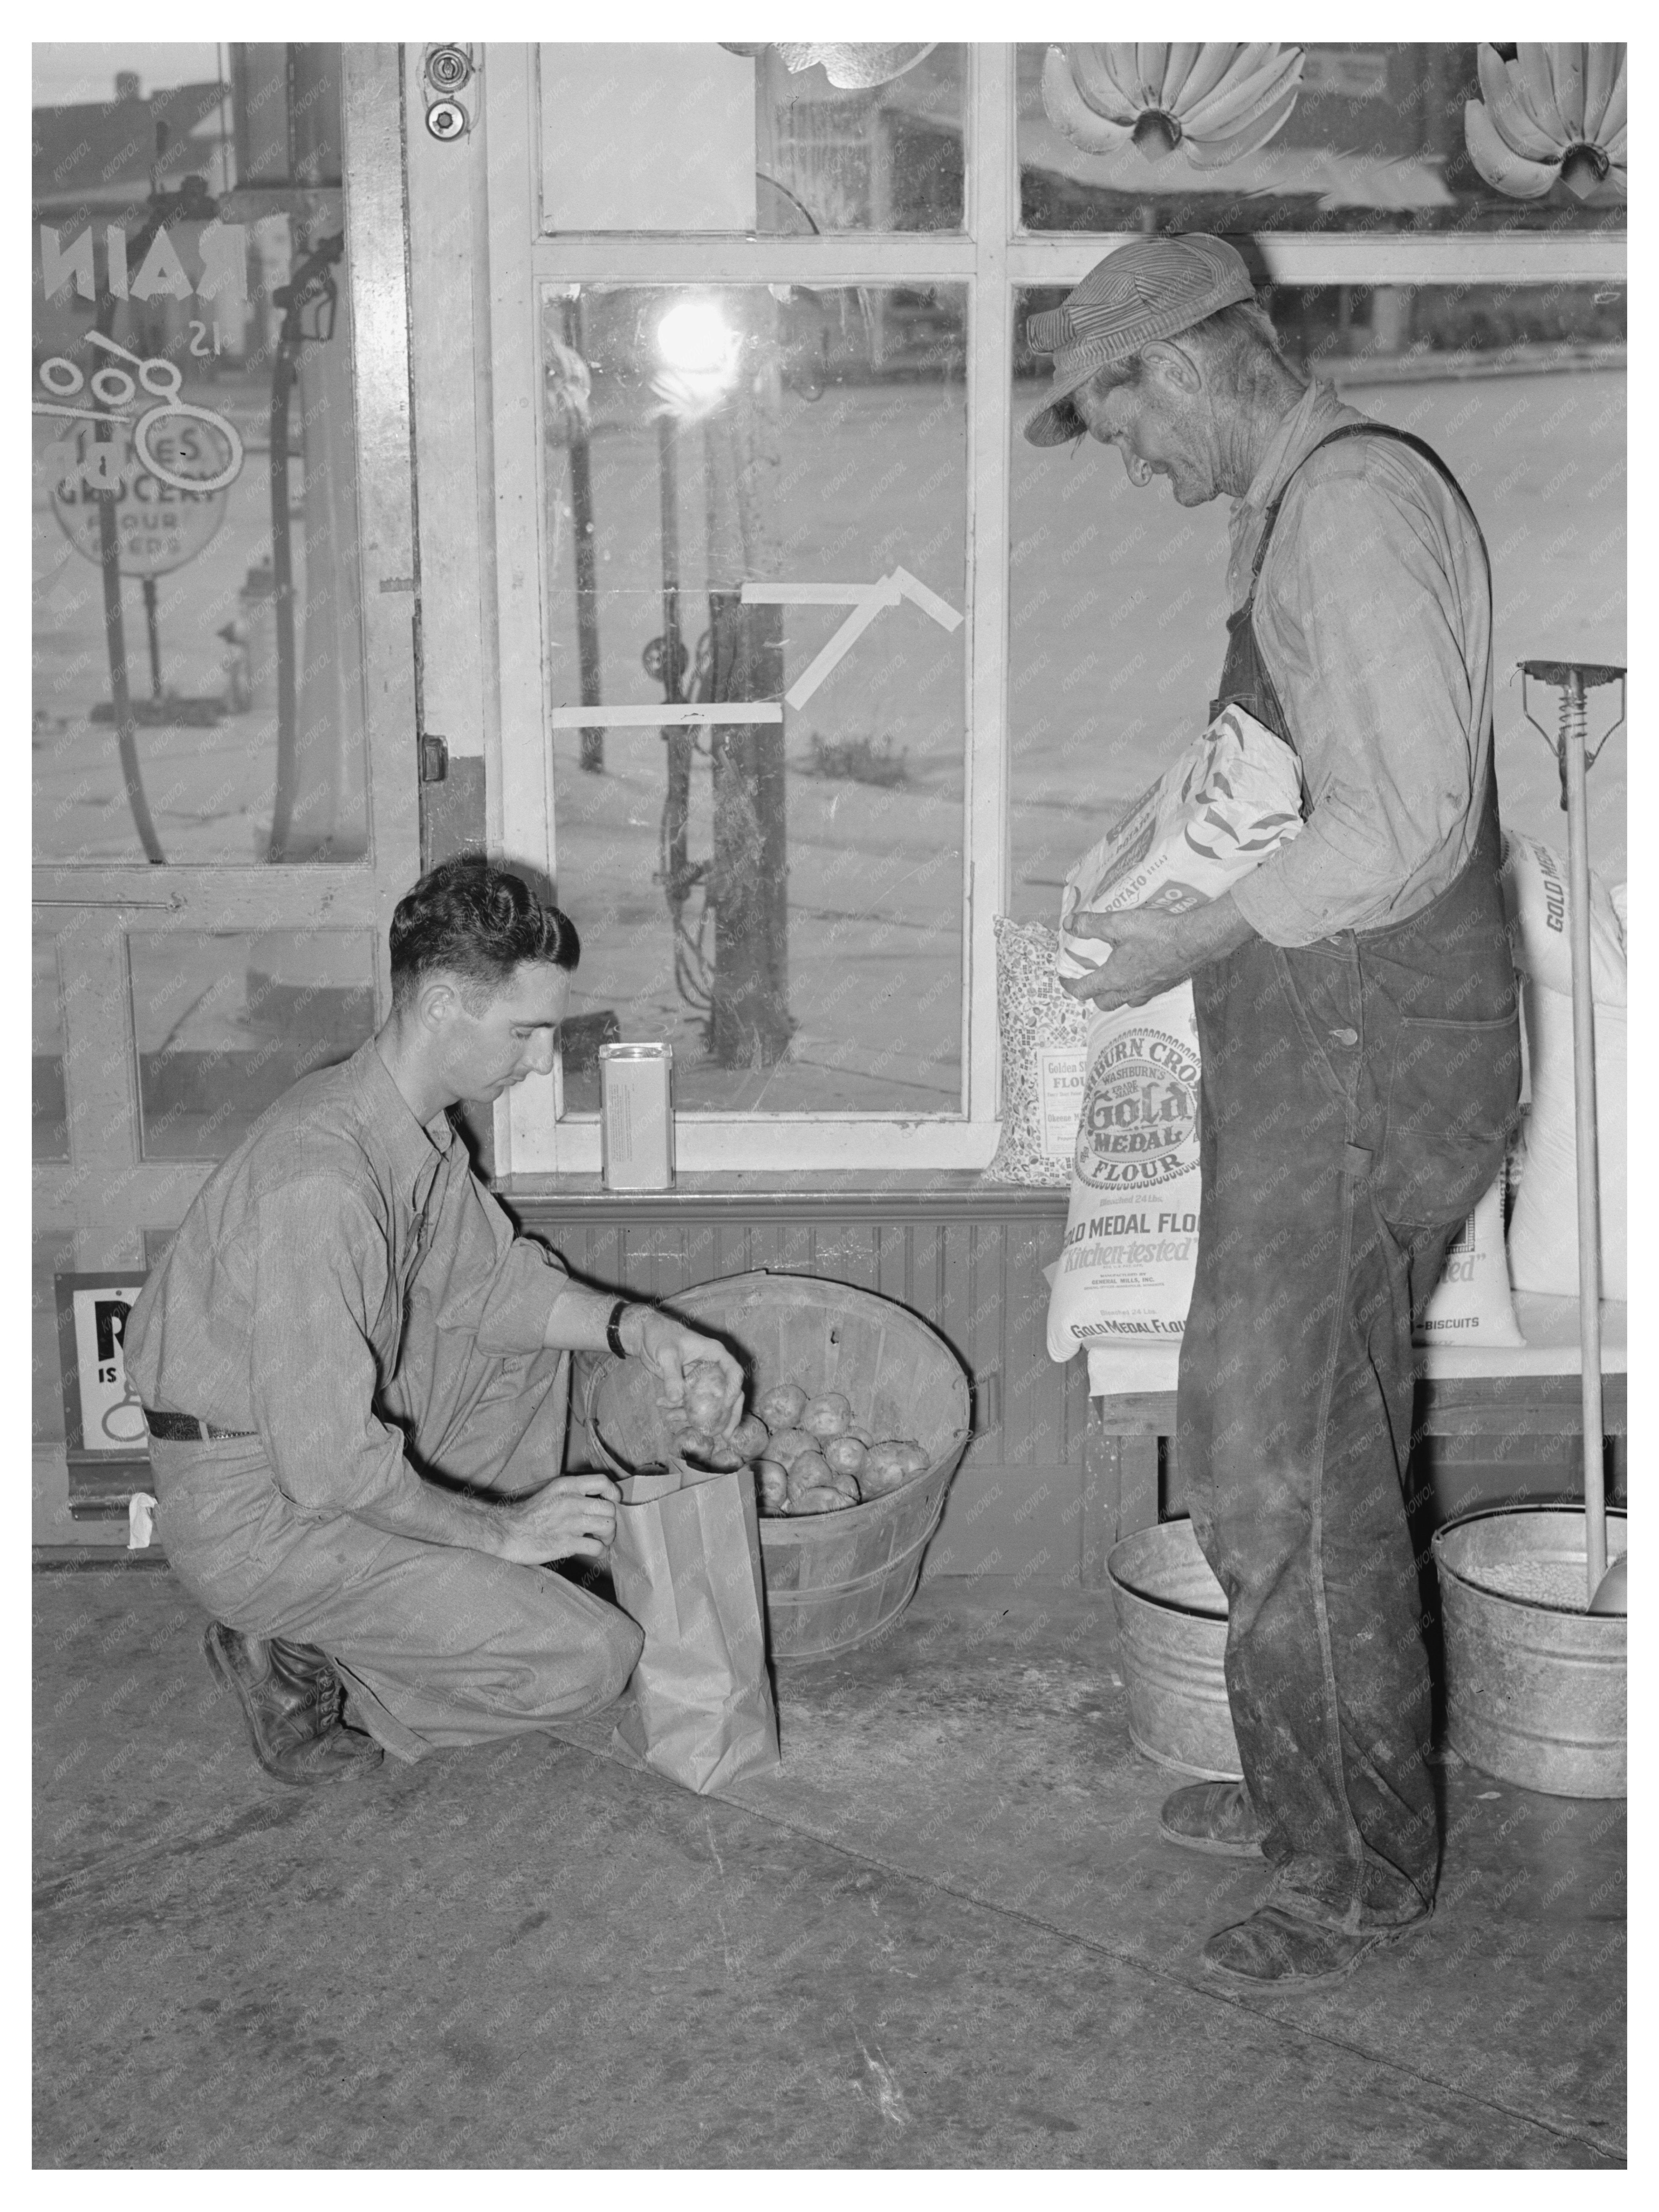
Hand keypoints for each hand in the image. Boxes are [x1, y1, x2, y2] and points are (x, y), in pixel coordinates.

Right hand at [500, 1472, 619, 1563]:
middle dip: (611, 1521)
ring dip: (608, 1537)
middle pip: (609, 1509)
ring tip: (600, 1541)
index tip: (613, 1502)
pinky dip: (600, 1552)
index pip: (602, 1482)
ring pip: (608, 1527)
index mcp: (566, 1486)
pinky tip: (594, 1552)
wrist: (506, 1532)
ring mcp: (569, 1522)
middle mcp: (571, 1501)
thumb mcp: (550, 1493)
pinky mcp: (566, 1543)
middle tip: (603, 1530)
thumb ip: (572, 1494)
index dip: (614, 1493)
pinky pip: (597, 1547)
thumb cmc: (527, 1515)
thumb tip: (595, 1502)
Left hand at [635, 1313, 744, 1434]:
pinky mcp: (689, 1386)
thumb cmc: (659, 1335)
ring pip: (709, 1402)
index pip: (734, 1373)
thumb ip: (672, 1376)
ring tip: (685, 1425)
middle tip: (726, 1436)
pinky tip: (667, 1414)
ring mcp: (702, 1378)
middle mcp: (713, 1367)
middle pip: (728, 1393)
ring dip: (698, 1417)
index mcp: (715, 1354)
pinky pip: (690, 1403)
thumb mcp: (666, 1354)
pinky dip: (680, 1410)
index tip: (725, 1408)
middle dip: (727, 1416)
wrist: (644, 1335)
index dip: (733, 1391)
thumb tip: (677, 1399)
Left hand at [1062, 906, 1194, 1011]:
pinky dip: (1134, 989)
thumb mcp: (1119, 923)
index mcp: (1114, 978)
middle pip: (1103, 1003)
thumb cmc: (1158, 933)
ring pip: (1125, 1001)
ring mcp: (1149, 992)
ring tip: (1114, 978)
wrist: (1197, 940)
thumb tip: (1069, 924)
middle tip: (1089, 979)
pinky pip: (1143, 995)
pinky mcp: (1164, 987)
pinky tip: (1140, 973)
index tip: (1063, 978)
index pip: (1083, 989)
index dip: (1069, 985)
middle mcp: (1130, 991)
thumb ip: (1091, 925)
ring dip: (1115, 994)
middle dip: (1093, 994)